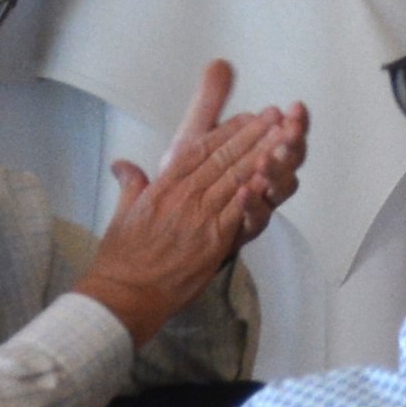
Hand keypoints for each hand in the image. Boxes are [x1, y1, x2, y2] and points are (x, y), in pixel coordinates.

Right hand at [78, 61, 307, 341]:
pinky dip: (256, 189)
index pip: (198, 149)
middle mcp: (182, 195)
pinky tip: (272, 173)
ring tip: (283, 134)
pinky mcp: (213, 239)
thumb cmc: (122, 258)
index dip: (225, 131)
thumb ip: (131, 185)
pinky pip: (240, 208)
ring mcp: (199, 215)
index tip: (246, 116)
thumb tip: (123, 165)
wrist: (124, 292)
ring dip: (262, 153)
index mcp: (163, 187)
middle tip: (275, 114)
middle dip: (252, 133)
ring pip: (235, 177)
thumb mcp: (123, 213)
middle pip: (223, 157)